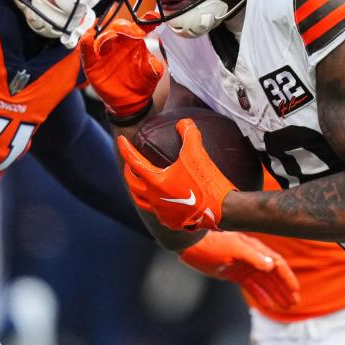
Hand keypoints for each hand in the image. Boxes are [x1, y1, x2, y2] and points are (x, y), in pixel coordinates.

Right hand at [79, 16, 164, 117]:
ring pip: (103, 38)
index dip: (146, 20)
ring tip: (112, 36)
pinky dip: (85, 44)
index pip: (139, 27)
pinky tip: (88, 39)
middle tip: (135, 32)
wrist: (129, 101)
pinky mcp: (93, 64)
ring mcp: (104, 53)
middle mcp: (118, 44)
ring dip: (107, 35)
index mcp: (133, 42)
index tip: (153, 17)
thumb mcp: (152, 74)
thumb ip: (154, 66)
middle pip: (118, 28)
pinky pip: (87, 52)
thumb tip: (153, 62)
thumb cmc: (139, 83)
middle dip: (126, 27)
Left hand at [118, 119, 235, 230]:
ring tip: (139, 183)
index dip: (126, 149)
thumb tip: (184, 122)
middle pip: (132, 184)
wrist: (222, 209)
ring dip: (137, 190)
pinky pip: (157, 213)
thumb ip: (189, 134)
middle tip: (130, 163)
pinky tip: (160, 200)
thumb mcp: (197, 153)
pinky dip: (154, 204)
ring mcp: (162, 213)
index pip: (134, 162)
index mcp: (156, 181)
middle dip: (129, 171)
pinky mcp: (172, 222)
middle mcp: (154, 199)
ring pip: (140, 201)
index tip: (121, 139)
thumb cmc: (207, 181)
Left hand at [179, 231, 299, 309]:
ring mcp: (244, 266)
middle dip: (284, 289)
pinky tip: (268, 305)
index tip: (295, 290)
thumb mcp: (233, 248)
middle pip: (274, 275)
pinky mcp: (235, 274)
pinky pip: (252, 286)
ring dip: (275, 294)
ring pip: (264, 282)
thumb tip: (272, 266)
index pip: (277, 264)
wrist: (191, 244)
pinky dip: (260, 295)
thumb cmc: (212, 243)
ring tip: (286, 306)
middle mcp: (253, 258)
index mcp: (255, 249)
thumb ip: (253, 257)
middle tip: (294, 303)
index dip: (287, 277)